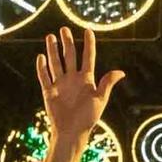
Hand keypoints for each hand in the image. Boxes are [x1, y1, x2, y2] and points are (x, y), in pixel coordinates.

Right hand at [36, 27, 123, 161]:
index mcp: (86, 79)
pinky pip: (44, 77)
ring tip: (50, 37)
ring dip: (53, 50)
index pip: (87, 57)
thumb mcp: (100, 100)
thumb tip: (121, 72)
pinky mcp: (49, 92)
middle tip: (64, 29)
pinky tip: (41, 57)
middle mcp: (72, 79)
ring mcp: (60, 84)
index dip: (88, 44)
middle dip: (67, 42)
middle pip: (69, 56)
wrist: (71, 132)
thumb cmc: (88, 118)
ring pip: (56, 63)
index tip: (88, 30)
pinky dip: (42, 68)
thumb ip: (107, 84)